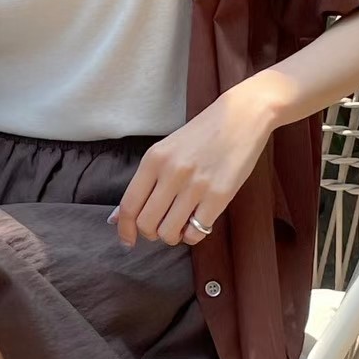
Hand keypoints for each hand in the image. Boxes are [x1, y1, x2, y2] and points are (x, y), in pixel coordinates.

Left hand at [110, 82, 278, 247]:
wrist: (242, 116)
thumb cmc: (202, 135)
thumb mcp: (166, 151)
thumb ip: (143, 183)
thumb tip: (117, 218)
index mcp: (153, 160)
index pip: (129, 205)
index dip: (125, 229)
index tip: (128, 241)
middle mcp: (171, 173)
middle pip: (146, 223)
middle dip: (151, 234)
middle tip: (162, 226)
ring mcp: (196, 185)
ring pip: (169, 232)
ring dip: (173, 236)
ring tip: (181, 225)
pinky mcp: (220, 195)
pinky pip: (196, 232)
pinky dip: (194, 235)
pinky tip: (198, 222)